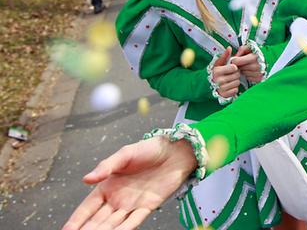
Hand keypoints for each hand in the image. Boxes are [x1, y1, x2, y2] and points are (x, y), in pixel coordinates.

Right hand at [63, 137, 196, 229]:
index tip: (66, 229)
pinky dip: (125, 228)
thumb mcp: (125, 154)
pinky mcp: (148, 206)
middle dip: (87, 229)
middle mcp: (117, 198)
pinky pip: (134, 221)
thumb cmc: (149, 149)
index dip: (77, 219)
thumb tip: (85, 179)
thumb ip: (106, 167)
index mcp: (108, 186)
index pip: (88, 207)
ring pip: (113, 224)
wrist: (176, 151)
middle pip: (98, 219)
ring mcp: (132, 204)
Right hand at [211, 47, 239, 98]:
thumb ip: (224, 56)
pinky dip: (234, 88)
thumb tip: (229, 47)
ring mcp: (221, 88)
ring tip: (229, 80)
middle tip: (230, 74)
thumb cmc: (212, 73)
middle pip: (237, 75)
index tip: (231, 68)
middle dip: (235, 74)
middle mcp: (219, 80)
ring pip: (237, 82)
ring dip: (235, 81)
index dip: (234, 67)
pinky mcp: (224, 95)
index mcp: (217, 71)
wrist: (204, 86)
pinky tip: (228, 86)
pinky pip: (235, 90)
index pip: (234, 68)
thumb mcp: (217, 64)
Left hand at [233, 45, 263, 83]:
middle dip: (240, 65)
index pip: (237, 61)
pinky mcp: (259, 78)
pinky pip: (249, 78)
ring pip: (244, 73)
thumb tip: (234, 57)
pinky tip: (251, 71)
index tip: (236, 59)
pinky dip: (248, 75)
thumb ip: (241, 51)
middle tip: (242, 63)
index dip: (235, 60)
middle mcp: (257, 65)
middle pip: (241, 68)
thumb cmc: (257, 52)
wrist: (268, 57)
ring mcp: (259, 73)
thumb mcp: (249, 47)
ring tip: (247, 66)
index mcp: (254, 56)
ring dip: (244, 70)